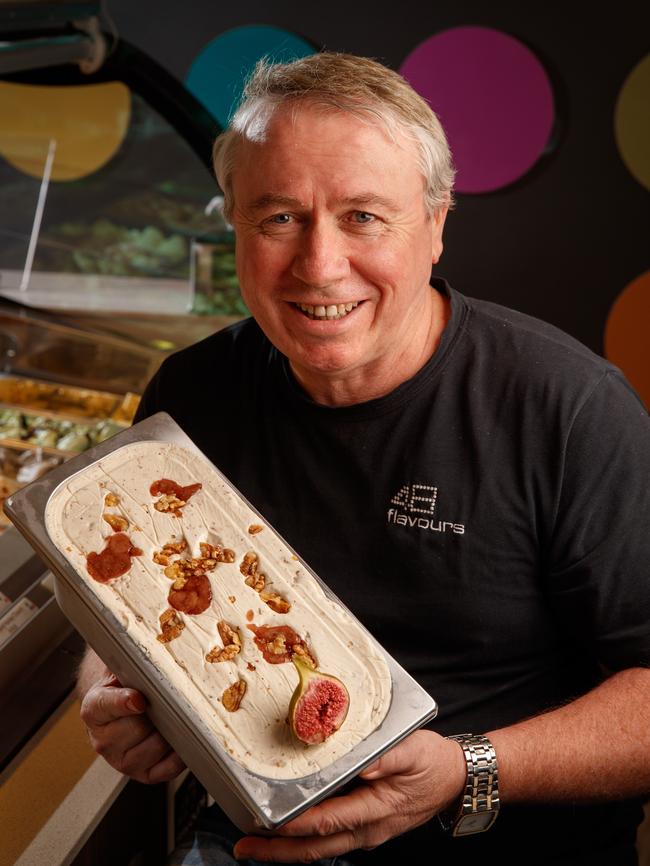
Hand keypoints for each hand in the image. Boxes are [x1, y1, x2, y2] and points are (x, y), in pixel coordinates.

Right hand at [79, 666, 185, 783]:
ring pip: (153, 748)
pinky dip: (179, 756)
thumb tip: (158, 652)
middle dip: (157, 713)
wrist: (126, 705)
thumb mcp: (125, 667)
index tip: (139, 699)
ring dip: (169, 733)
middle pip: (136, 727)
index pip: (104, 706)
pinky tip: (182, 740)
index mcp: (94, 709)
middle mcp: (103, 739)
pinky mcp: (142, 774)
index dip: (123, 702)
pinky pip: (165, 770)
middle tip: (171, 701)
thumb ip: (134, 664)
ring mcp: (121, 760)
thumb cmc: (128, 684)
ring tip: (176, 717)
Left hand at [233, 729, 464, 862]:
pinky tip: (288, 834)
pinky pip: (330, 841)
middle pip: (316, 848)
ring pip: (321, 849)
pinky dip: (305, 841)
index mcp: (376, 809)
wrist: (455, 779)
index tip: (269, 824)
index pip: (329, 822)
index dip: (297, 825)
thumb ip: (388, 757)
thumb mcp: (414, 750)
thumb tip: (365, 764)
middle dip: (278, 851)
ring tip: (255, 845)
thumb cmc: (433, 762)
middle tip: (245, 848)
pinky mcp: (365, 828)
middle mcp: (368, 829)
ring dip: (287, 850)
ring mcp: (366, 833)